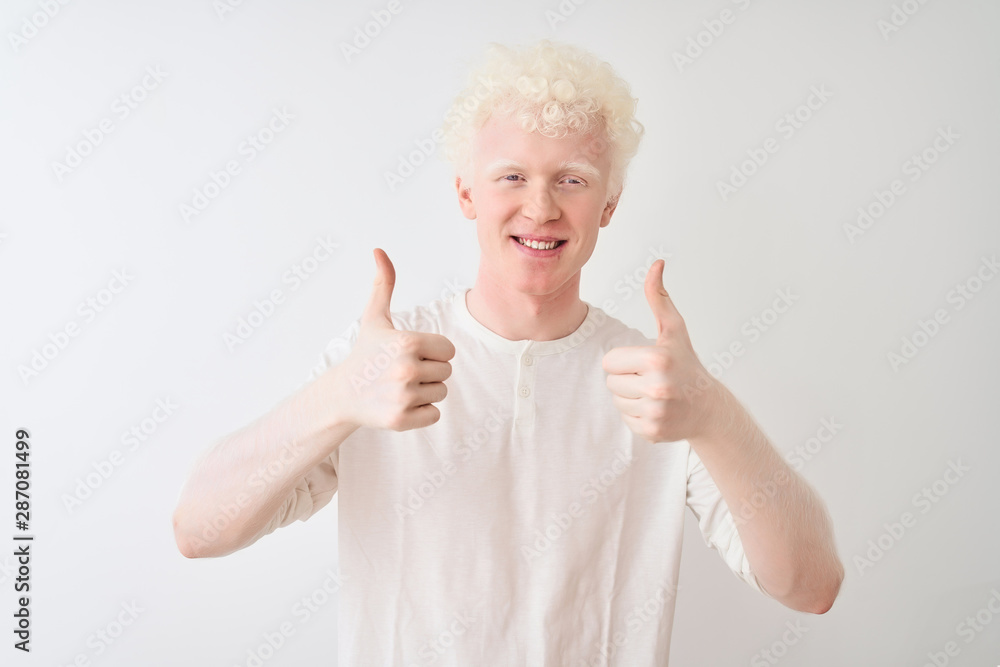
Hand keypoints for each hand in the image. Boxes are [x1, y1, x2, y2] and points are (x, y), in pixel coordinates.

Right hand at [334, 248, 455, 430]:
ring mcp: (403, 396)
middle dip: (429, 372)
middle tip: (402, 372)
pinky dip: (421, 412)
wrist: (342, 394)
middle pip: (446, 372)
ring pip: (442, 393)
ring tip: (400, 387)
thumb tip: (379, 250)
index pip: (449, 350)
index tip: (410, 354)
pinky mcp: (401, 420)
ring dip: (425, 392)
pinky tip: (399, 404)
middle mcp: (407, 369)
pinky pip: (434, 415)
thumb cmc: (366, 353)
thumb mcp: (375, 317)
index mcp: (409, 342)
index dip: (433, 352)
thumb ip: (384, 283)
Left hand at [602, 259, 720, 443]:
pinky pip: (625, 420)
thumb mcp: (674, 330)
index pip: (609, 361)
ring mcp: (655, 412)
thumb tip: (656, 264)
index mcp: (656, 360)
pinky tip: (657, 409)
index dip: (623, 360)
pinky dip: (637, 415)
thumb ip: (659, 298)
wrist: (708, 407)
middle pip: (610, 382)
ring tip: (654, 393)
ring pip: (616, 401)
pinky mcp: (652, 432)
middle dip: (626, 379)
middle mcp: (657, 387)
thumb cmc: (686, 364)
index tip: (644, 362)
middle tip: (651, 378)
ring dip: (630, 397)